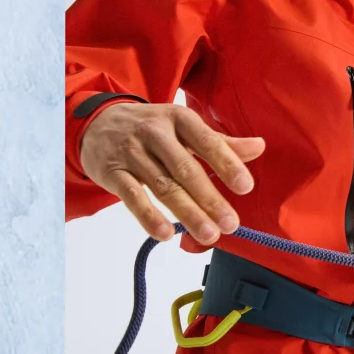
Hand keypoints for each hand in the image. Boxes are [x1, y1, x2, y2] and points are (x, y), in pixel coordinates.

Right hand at [79, 101, 263, 243]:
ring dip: (187, 213)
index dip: (226, 164)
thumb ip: (218, 141)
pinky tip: (165, 234)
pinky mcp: (111, 172)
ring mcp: (131, 152)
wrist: (95, 122)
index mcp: (178, 119)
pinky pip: (132, 197)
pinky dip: (148, 216)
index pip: (206, 141)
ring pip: (162, 186)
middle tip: (230, 223)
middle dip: (209, 198)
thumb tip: (258, 147)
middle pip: (185, 169)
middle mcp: (155, 133)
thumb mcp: (182, 127)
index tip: (245, 187)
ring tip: (208, 235)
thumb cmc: (149, 128)